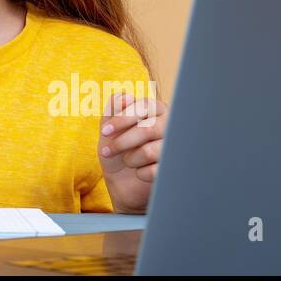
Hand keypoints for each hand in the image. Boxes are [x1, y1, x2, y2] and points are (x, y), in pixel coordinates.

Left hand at [98, 92, 168, 212]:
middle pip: (148, 129)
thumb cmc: (117, 149)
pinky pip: (156, 171)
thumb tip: (126, 97)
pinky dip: (140, 173)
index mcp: (156, 110)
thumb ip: (114, 108)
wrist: (122, 183)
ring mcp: (175, 148)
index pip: (144, 106)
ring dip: (130, 159)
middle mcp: (170, 126)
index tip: (104, 131)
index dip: (122, 118)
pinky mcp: (175, 168)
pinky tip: (139, 173)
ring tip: (128, 161)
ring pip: (150, 151)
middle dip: (122, 142)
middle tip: (106, 152)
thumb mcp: (109, 127)